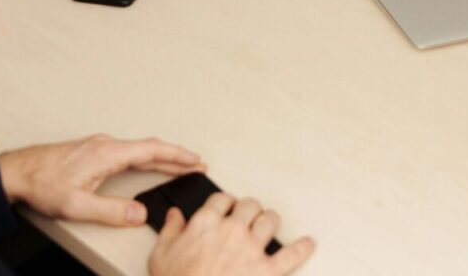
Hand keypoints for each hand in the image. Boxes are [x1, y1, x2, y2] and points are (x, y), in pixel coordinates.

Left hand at [0, 134, 204, 226]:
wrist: (19, 171)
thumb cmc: (43, 184)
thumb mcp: (78, 205)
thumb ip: (111, 211)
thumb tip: (140, 212)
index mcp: (108, 153)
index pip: (151, 151)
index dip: (176, 156)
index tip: (196, 160)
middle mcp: (107, 145)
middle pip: (149, 148)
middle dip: (175, 156)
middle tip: (196, 164)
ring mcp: (100, 146)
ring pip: (138, 149)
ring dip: (160, 157)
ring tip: (178, 166)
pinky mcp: (93, 151)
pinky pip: (128, 151)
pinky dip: (145, 158)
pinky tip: (146, 165)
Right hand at [149, 191, 314, 274]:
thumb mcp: (160, 257)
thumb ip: (169, 231)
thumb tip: (174, 215)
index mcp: (206, 223)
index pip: (221, 199)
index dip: (225, 202)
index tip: (226, 207)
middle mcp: (231, 230)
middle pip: (249, 205)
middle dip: (249, 209)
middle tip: (248, 215)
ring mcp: (251, 250)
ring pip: (269, 221)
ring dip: (270, 221)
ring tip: (269, 224)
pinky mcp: (267, 271)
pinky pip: (291, 255)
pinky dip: (302, 248)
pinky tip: (308, 244)